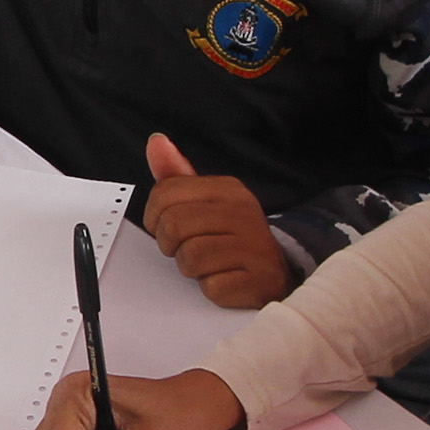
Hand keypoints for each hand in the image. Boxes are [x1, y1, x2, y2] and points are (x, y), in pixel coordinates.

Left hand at [140, 133, 289, 307]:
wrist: (274, 272)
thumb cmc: (230, 236)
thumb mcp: (205, 201)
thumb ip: (176, 175)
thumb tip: (156, 140)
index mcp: (228, 189)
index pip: (164, 194)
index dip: (154, 217)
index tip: (168, 228)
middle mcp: (244, 212)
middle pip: (173, 226)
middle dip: (171, 245)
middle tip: (190, 248)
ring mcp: (255, 245)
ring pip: (190, 258)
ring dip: (192, 269)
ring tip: (210, 265)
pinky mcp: (260, 278)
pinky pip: (212, 287)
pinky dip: (212, 289)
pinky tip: (227, 280)